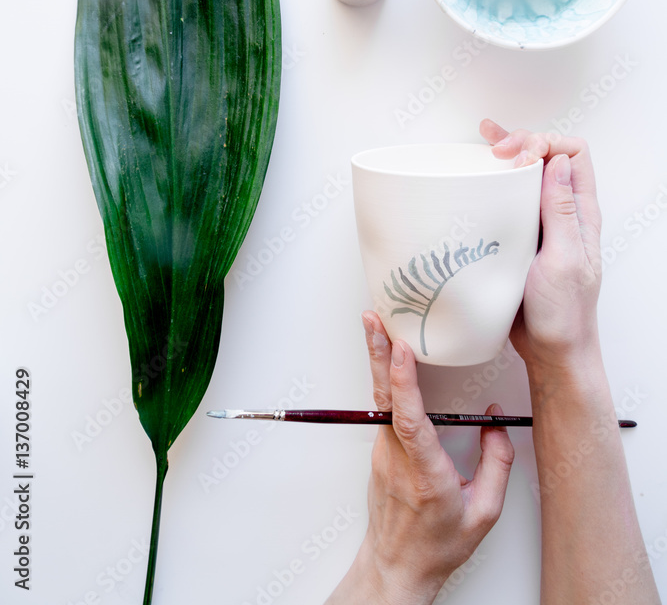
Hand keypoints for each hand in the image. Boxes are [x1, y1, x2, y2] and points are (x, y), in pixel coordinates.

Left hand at [353, 311, 513, 604]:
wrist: (398, 567)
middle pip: (386, 398)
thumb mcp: (484, 513)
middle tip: (373, 319)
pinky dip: (385, 379)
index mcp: (426, 475)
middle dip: (380, 354)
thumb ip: (497, 464)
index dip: (404, 383)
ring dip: (380, 360)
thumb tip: (496, 420)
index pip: (410, 421)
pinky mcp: (380, 451)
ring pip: (381, 399)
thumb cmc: (440, 545)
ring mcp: (384, 453)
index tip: (402, 350)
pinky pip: (383, 408)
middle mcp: (398, 459)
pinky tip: (387, 357)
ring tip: (377, 324)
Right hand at [480, 119, 602, 374]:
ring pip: (529, 176)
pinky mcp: (521, 237)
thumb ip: (562, 212)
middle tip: (495, 148)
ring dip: (509, 154)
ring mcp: (542, 224)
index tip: (517, 155)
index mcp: (581, 214)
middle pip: (550, 157)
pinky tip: (478, 177)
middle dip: (524, 141)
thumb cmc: (563, 314)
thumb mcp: (564, 260)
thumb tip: (557, 162)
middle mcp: (564, 213)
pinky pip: (510, 200)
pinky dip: (495, 183)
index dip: (546, 143)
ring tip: (484, 141)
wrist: (551, 351)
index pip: (573, 155)